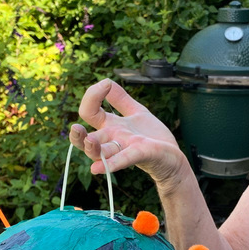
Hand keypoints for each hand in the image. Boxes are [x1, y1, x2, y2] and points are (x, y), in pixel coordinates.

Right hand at [69, 78, 188, 189]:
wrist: (172, 155)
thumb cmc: (152, 136)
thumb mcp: (136, 112)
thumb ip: (120, 99)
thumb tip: (106, 80)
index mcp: (110, 126)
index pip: (89, 112)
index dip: (92, 96)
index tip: (105, 85)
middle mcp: (113, 138)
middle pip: (87, 140)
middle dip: (78, 136)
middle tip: (76, 129)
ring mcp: (125, 148)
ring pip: (101, 152)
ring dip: (92, 149)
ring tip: (89, 141)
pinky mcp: (139, 155)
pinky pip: (123, 159)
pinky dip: (112, 163)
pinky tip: (97, 168)